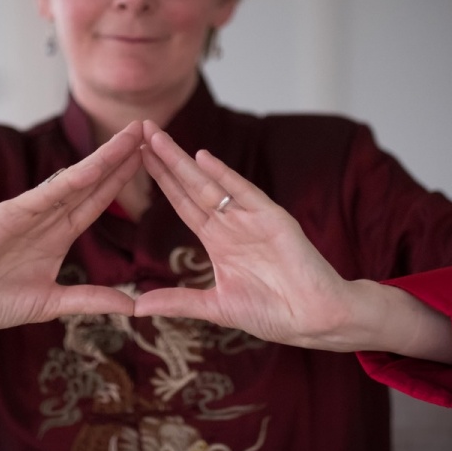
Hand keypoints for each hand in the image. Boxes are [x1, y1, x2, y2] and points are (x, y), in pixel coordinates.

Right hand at [0, 121, 142, 334]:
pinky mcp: (6, 216)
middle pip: (91, 181)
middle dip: (119, 157)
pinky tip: (96, 166)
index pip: (96, 200)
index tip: (148, 159)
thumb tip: (132, 306)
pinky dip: (71, 180)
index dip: (121, 180)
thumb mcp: (53, 303)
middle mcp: (45, 217)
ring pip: (73, 181)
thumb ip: (91, 299)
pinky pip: (45, 195)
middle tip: (148, 129)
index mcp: (56, 234)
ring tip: (131, 135)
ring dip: (104, 158)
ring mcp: (26, 212)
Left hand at [134, 120, 451, 364]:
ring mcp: (252, 218)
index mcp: (218, 241)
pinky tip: (202, 158)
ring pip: (210, 184)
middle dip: (165, 160)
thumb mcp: (216, 308)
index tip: (135, 159)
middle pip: (190, 185)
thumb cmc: (273, 313)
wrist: (316, 319)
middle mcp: (232, 223)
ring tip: (157, 137)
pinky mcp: (273, 220)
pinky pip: (245, 193)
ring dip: (183, 160)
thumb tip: (137, 306)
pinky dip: (225, 176)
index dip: (160, 182)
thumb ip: (178, 302)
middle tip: (139, 131)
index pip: (182, 203)